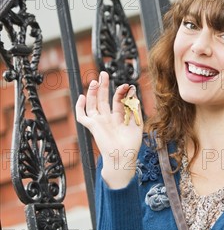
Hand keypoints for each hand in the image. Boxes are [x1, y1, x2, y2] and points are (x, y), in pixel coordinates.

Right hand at [75, 71, 143, 188]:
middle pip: (103, 99)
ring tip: (96, 81)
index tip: (126, 85)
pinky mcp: (92, 127)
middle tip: (104, 73)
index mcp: (119, 118)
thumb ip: (134, 107)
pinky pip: (82, 116)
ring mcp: (99, 122)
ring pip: (93, 104)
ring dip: (93, 93)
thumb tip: (133, 91)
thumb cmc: (131, 143)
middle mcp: (108, 119)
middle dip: (104, 86)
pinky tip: (82, 96)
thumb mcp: (137, 122)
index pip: (117, 101)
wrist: (123, 156)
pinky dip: (80, 107)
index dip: (121, 92)